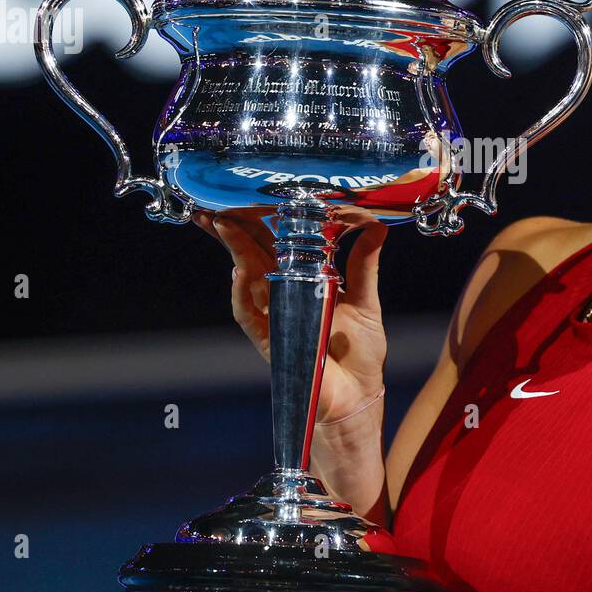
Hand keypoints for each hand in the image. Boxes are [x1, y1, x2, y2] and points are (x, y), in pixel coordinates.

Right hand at [193, 210, 388, 424]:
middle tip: (215, 203)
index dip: (260, 221)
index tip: (248, 195)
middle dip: (233, 230)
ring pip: (246, 278)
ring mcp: (274, 316)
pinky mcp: (271, 340)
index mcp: (305, 280)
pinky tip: (239, 273)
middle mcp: (284, 295)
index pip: (276, 244)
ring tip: (223, 224)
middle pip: (252, 255)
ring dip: (233, 252)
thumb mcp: (367, 302)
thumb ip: (365, 264)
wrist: (358, 396)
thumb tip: (376, 224)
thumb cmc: (359, 354)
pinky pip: (248, 315)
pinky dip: (242, 294)